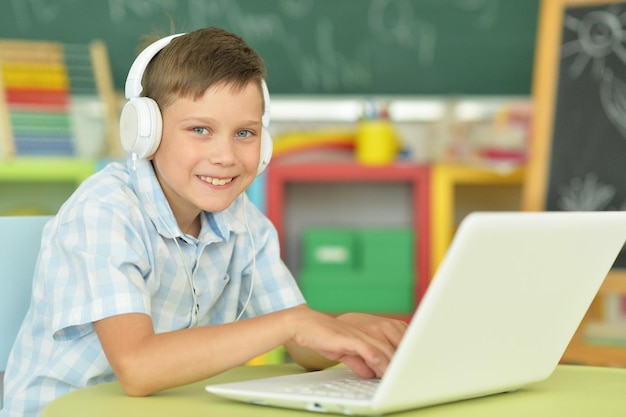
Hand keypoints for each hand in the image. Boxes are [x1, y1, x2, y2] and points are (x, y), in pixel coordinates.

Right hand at [287, 306, 407, 377]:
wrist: (307, 325)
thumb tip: (371, 373)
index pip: (398, 341)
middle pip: (396, 346)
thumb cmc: (327, 337)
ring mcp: (362, 332)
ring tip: (401, 378)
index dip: (407, 354)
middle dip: (404, 362)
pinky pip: (369, 351)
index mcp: (374, 329)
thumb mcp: (348, 352)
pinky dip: (379, 361)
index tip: (414, 367)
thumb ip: (361, 361)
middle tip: (412, 376)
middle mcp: (372, 328)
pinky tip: (384, 370)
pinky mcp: (351, 338)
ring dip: (394, 366)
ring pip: (385, 350)